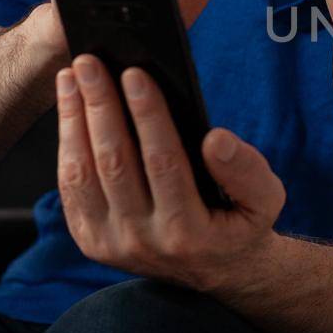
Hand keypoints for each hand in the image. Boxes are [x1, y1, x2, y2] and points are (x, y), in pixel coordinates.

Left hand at [56, 54, 284, 289]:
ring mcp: (111, 243)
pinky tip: (70, 110)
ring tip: (73, 78)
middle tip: (90, 62)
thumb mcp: (265, 199)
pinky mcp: (90, 240)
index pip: (164, 162)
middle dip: (101, 107)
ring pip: (84, 174)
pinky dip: (66, 145)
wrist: (217, 271)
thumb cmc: (240, 221)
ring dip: (74, 120)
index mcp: (189, 232)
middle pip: (115, 164)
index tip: (136, 74)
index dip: (148, 115)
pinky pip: (70, 188)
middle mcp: (144, 241)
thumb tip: (216, 140)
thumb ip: (247, 170)